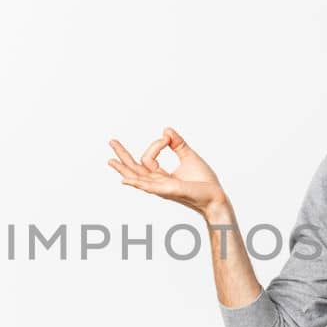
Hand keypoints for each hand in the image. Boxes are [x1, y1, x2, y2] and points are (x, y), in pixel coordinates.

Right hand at [107, 127, 227, 216]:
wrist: (216, 195)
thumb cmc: (204, 181)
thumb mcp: (188, 156)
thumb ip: (177, 143)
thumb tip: (166, 130)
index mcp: (161, 176)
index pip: (148, 158)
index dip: (155, 145)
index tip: (167, 138)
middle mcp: (157, 183)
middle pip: (134, 169)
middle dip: (122, 156)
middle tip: (111, 142)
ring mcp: (161, 188)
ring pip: (137, 177)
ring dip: (123, 168)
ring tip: (110, 160)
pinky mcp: (169, 190)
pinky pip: (149, 186)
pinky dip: (136, 183)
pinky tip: (125, 180)